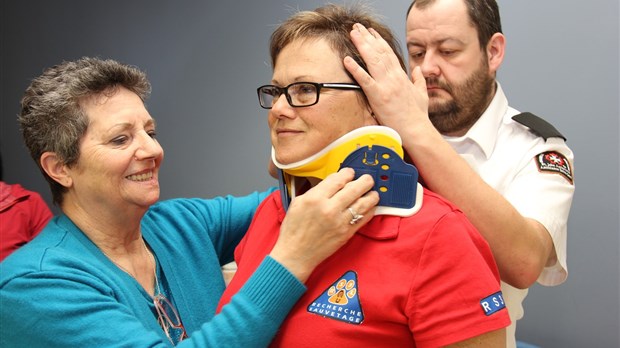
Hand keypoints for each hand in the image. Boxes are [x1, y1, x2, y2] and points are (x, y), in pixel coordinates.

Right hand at [270, 168, 378, 281]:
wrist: (295, 254)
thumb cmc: (294, 229)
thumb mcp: (298, 202)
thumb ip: (316, 191)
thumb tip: (333, 183)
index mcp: (315, 198)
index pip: (337, 179)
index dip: (347, 173)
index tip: (350, 172)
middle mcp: (329, 208)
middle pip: (354, 188)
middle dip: (364, 181)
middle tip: (368, 179)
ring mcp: (340, 222)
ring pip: (363, 203)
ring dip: (371, 196)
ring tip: (373, 192)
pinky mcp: (346, 233)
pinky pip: (364, 219)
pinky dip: (370, 211)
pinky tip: (370, 207)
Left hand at [344, 23, 430, 137]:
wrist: (416, 130)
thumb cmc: (418, 115)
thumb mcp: (422, 94)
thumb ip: (419, 80)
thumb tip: (418, 69)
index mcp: (402, 76)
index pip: (389, 54)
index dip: (379, 41)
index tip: (371, 33)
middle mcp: (393, 77)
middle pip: (378, 52)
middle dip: (367, 38)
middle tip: (357, 27)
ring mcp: (386, 85)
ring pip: (372, 60)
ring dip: (361, 45)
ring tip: (353, 34)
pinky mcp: (378, 96)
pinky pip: (364, 80)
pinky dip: (355, 69)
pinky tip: (347, 59)